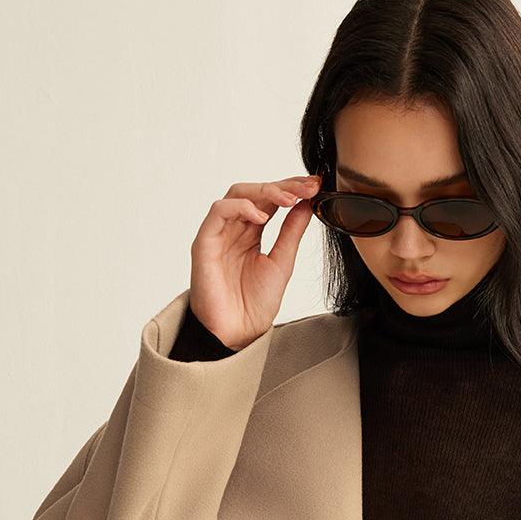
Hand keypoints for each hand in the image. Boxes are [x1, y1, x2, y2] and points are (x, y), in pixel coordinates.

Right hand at [188, 173, 321, 348]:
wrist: (238, 333)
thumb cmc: (255, 304)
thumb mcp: (282, 262)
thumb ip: (291, 232)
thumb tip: (307, 203)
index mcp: (252, 232)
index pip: (270, 199)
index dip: (291, 189)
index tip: (315, 186)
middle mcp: (234, 228)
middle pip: (255, 191)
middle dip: (283, 186)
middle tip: (307, 187)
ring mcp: (219, 233)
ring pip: (237, 194)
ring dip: (265, 191)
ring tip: (289, 199)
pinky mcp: (205, 242)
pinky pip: (218, 212)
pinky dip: (240, 207)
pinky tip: (261, 216)